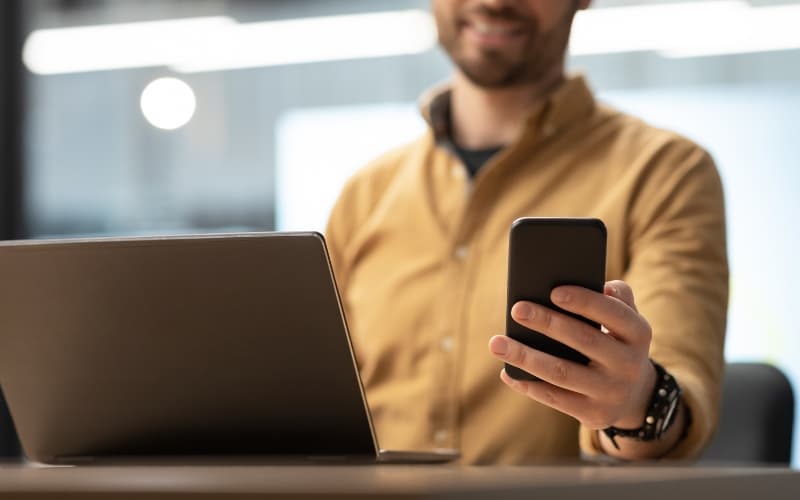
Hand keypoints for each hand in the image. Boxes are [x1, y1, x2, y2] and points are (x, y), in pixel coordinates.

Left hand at [488, 280, 655, 433]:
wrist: (634, 396)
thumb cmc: (617, 342)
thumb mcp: (626, 319)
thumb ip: (615, 297)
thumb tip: (598, 285)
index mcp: (639, 334)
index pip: (613, 313)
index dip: (585, 302)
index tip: (554, 291)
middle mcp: (629, 365)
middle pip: (584, 340)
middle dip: (547, 323)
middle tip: (517, 309)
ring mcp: (612, 393)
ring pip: (562, 373)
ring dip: (525, 357)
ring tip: (496, 343)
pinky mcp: (594, 415)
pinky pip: (555, 398)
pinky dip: (528, 384)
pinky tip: (507, 371)